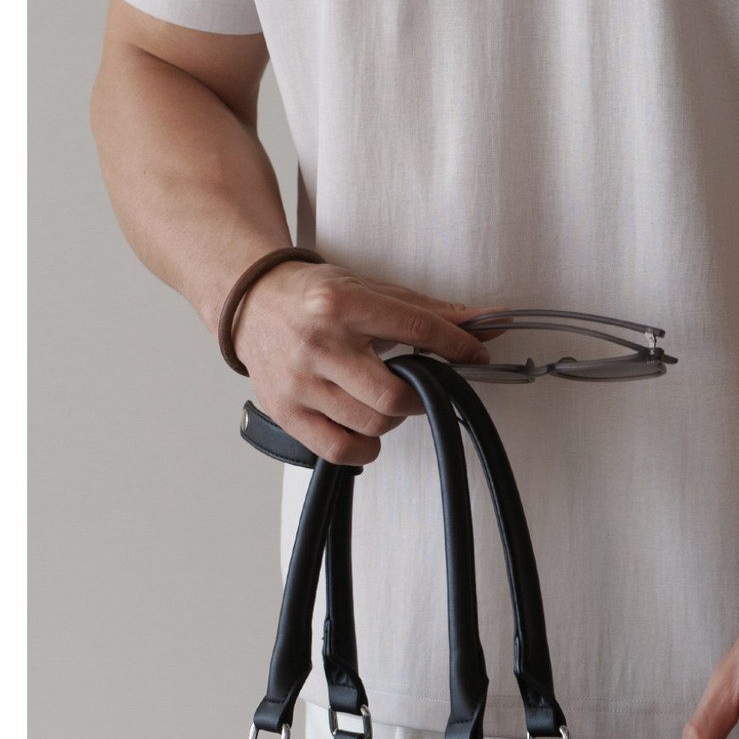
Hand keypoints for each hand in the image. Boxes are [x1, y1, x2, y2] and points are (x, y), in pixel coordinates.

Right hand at [230, 259, 497, 464]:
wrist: (251, 302)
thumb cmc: (313, 296)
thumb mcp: (371, 288)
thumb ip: (429, 311)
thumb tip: (488, 322)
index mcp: (343, 303)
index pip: (416, 330)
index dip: (457, 347)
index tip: (476, 355)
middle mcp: (319, 343)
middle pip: (393, 395)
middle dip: (422, 396)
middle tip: (420, 386)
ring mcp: (299, 381)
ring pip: (370, 425)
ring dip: (392, 418)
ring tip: (385, 399)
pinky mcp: (285, 410)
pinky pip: (339, 449)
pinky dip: (364, 446)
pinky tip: (364, 426)